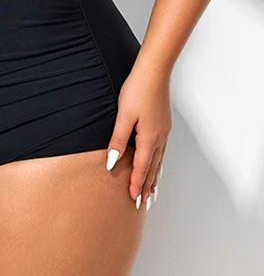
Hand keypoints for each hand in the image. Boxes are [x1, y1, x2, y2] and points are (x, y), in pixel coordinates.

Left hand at [106, 65, 170, 207]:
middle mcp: (160, 138)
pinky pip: (161, 151)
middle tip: (144, 203)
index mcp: (149, 139)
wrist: (153, 72)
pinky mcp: (163, 124)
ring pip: (159, 161)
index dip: (136, 185)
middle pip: (153, 169)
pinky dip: (158, 163)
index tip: (133, 200)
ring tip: (152, 190)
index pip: (142, 168)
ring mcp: (164, 131)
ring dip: (154, 177)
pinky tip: (156, 163)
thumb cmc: (137, 90)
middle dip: (148, 186)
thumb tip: (112, 163)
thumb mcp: (124, 117)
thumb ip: (118, 141)